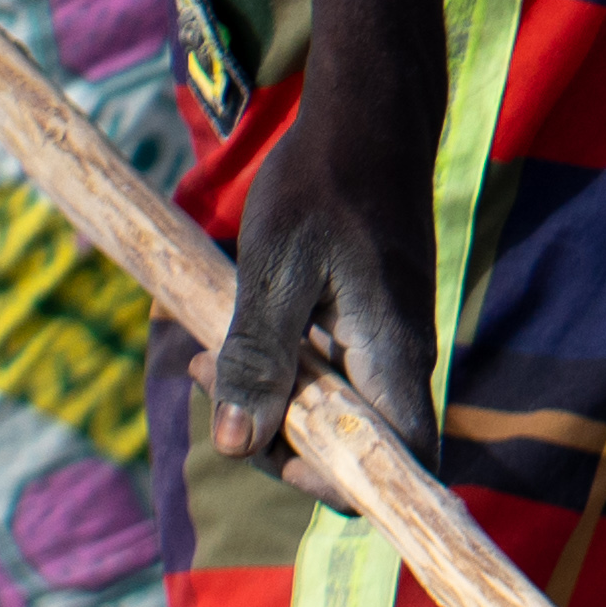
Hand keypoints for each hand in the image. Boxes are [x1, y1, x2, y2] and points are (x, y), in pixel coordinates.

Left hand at [209, 0, 446, 475]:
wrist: (370, 123)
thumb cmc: (322, 188)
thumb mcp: (272, 273)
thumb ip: (259, 361)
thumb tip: (235, 446)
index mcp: (391, 363)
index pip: (387, 471)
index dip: (328, 482)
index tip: (257, 443)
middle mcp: (402, 367)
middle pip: (353, 449)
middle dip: (274, 432)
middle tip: (203, 374)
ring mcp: (389, 347)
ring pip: (336, 410)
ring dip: (271, 396)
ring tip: (206, 349)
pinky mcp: (372, 326)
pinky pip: (333, 374)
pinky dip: (283, 365)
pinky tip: (240, 326)